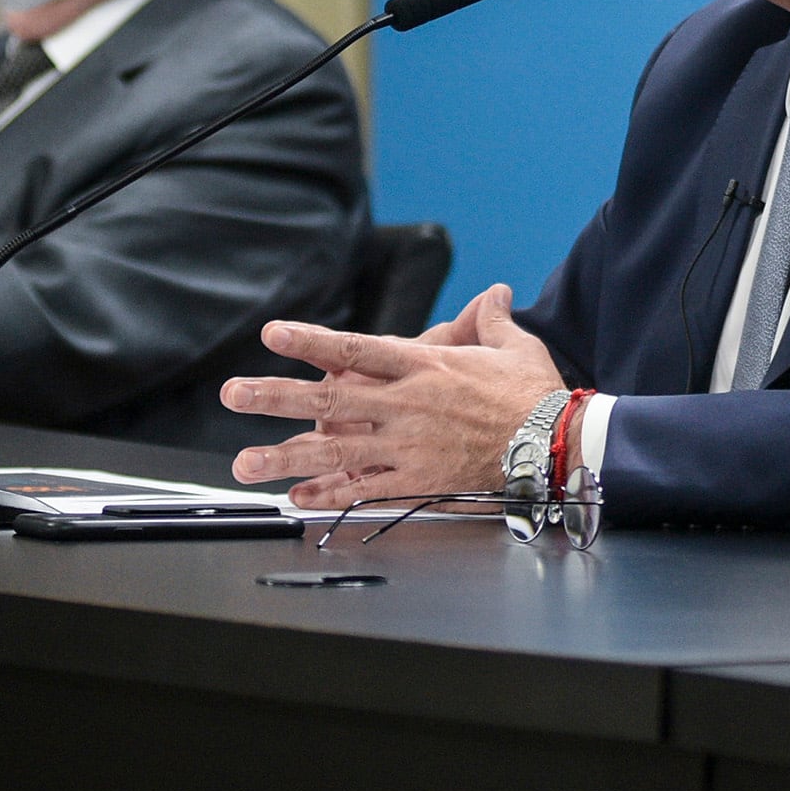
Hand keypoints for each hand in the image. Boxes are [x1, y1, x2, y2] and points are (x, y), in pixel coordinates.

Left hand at [221, 284, 567, 508]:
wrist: (555, 445)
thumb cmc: (536, 394)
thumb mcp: (514, 345)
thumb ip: (491, 317)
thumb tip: (492, 292)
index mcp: (425, 366)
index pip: (354, 349)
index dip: (309, 341)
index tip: (272, 334)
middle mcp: (406, 405)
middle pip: (328, 398)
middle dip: (275, 396)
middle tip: (234, 394)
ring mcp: (407, 446)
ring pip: (334, 450)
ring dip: (284, 456)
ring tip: (244, 462)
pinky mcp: (417, 482)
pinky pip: (363, 490)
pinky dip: (328, 495)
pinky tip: (296, 498)